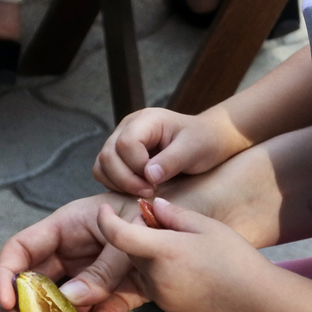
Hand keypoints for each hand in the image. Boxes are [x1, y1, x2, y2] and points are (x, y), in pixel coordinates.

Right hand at [0, 193, 143, 311]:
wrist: (187, 227)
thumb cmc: (155, 216)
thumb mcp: (131, 234)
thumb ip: (103, 266)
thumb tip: (70, 298)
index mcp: (66, 227)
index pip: (20, 249)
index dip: (6, 274)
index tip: (6, 303)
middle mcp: (72, 252)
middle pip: (33, 283)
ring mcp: (90, 275)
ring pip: (61, 307)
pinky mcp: (111, 293)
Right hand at [92, 107, 246, 197]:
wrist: (210, 139)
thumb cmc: (205, 140)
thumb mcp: (194, 149)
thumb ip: (171, 161)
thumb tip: (148, 174)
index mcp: (147, 120)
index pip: (126, 144)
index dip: (137, 167)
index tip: (156, 182)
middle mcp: (128, 127)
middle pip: (108, 155)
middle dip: (126, 179)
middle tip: (150, 191)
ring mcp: (121, 140)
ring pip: (102, 165)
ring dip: (119, 183)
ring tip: (146, 190)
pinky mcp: (121, 156)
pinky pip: (105, 172)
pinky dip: (116, 185)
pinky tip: (139, 189)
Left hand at [95, 197, 277, 311]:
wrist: (257, 302)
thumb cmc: (237, 259)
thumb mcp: (208, 227)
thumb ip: (174, 214)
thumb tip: (151, 206)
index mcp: (164, 252)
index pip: (119, 235)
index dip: (106, 220)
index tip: (105, 210)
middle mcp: (155, 278)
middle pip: (130, 251)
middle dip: (138, 236)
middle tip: (165, 226)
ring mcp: (160, 298)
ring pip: (141, 270)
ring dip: (150, 256)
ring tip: (183, 250)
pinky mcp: (168, 310)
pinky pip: (154, 286)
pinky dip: (160, 274)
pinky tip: (189, 270)